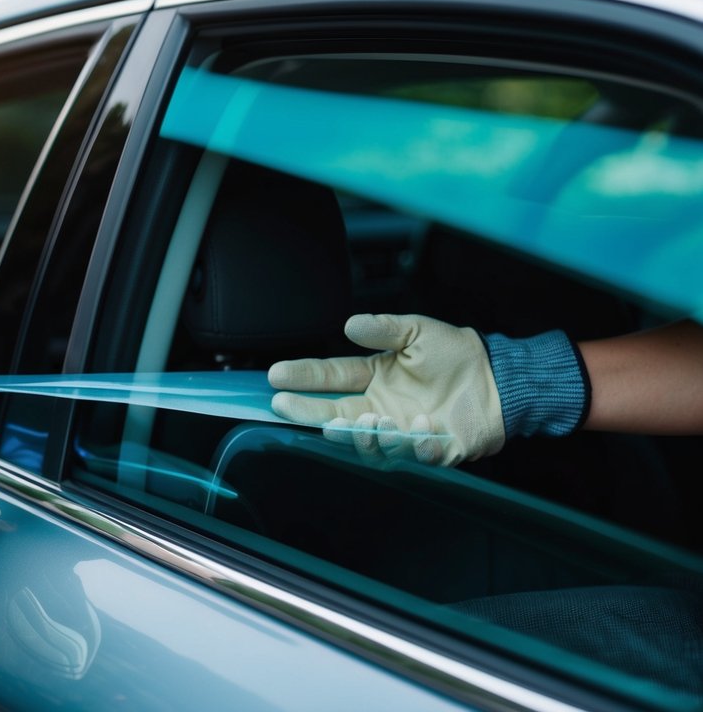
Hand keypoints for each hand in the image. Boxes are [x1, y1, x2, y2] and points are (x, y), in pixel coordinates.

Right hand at [268, 314, 504, 465]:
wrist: (502, 378)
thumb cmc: (459, 355)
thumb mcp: (419, 331)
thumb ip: (385, 329)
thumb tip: (350, 324)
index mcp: (375, 379)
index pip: (330, 379)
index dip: (302, 377)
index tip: (275, 375)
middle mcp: (381, 408)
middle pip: (336, 414)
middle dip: (308, 412)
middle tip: (285, 406)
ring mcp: (403, 431)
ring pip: (369, 441)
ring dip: (363, 434)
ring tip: (374, 419)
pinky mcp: (432, 449)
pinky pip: (416, 454)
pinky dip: (416, 443)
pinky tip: (422, 424)